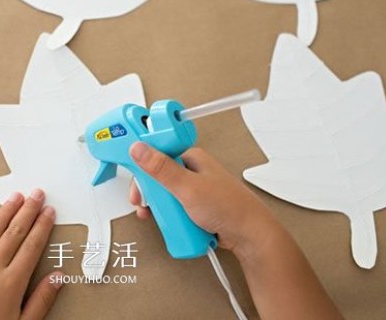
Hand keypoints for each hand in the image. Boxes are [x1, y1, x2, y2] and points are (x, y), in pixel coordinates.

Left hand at [0, 189, 62, 319]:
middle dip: (28, 211)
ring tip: (16, 197)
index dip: (42, 226)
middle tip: (37, 194)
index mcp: (11, 284)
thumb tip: (58, 277)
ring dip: (5, 212)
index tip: (49, 212)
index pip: (32, 246)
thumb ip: (41, 300)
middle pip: (14, 233)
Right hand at [128, 142, 280, 258]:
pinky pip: (173, 207)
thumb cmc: (230, 207)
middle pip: (157, 177)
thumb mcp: (188, 187)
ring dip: (156, 206)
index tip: (136, 181)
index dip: (142, 167)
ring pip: (164, 194)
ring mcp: (193, 190)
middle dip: (148, 193)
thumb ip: (162, 168)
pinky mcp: (194, 206)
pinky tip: (168, 222)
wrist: (250, 236)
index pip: (157, 154)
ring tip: (155, 215)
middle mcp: (192, 171)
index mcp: (191, 157)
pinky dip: (167, 215)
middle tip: (144, 203)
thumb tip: (139, 149)